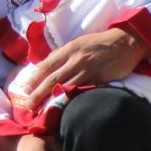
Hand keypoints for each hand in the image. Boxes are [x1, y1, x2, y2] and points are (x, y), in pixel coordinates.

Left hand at [12, 29, 146, 109]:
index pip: (46, 65)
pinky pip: (82, 91)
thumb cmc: (100, 43)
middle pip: (52, 79)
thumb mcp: (79, 44)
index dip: (34, 78)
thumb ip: (64, 55)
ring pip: (65, 87)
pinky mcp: (98, 79)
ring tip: (41, 109)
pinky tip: (64, 108)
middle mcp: (75, 59)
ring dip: (52, 99)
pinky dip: (72, 99)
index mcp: (68, 49)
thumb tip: (48, 66)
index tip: (25, 89)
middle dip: (38, 93)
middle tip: (28, 105)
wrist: (125, 42)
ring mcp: (87, 70)